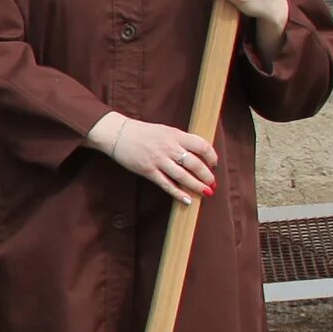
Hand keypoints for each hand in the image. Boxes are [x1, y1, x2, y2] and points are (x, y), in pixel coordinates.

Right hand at [87, 112, 218, 204]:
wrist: (118, 134)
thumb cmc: (143, 132)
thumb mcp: (166, 131)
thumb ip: (181, 141)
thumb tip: (198, 155)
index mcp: (175, 135)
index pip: (201, 146)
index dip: (212, 157)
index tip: (214, 164)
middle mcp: (169, 147)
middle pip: (194, 164)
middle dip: (207, 176)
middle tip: (212, 183)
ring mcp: (158, 160)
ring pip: (183, 176)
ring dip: (196, 186)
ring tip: (205, 192)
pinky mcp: (148, 171)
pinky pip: (166, 184)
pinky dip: (178, 193)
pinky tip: (187, 200)